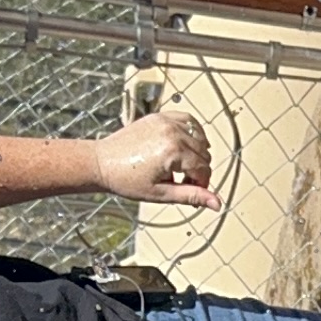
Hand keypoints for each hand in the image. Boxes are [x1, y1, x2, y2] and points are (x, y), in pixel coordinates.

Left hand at [97, 110, 219, 209]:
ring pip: (199, 138)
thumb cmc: (126, 180)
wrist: (103, 162)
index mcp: (173, 152)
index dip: (201, 184)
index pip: (204, 169)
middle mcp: (172, 133)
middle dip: (198, 170)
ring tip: (180, 165)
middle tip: (181, 181)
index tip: (190, 191)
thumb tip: (217, 203)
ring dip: (195, 153)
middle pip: (204, 154)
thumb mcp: (161, 193)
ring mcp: (166, 122)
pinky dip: (191, 132)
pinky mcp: (160, 116)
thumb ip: (192, 196)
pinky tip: (184, 145)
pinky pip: (188, 120)